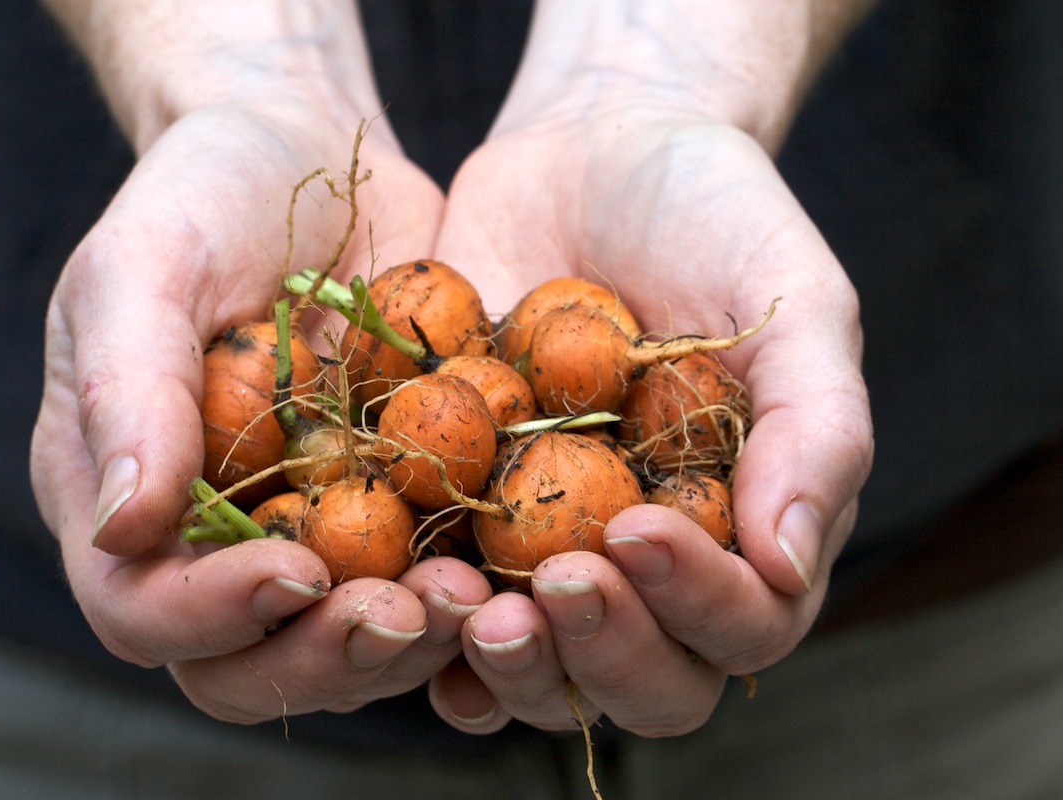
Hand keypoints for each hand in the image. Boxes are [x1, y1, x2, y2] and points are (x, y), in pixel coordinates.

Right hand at [27, 20, 499, 716]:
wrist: (301, 150)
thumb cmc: (200, 198)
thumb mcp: (142, 269)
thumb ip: (130, 392)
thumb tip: (123, 530)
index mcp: (128, 498)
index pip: (144, 610)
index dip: (213, 614)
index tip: (297, 566)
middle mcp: (213, 540)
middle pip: (251, 665)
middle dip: (328, 655)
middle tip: (409, 610)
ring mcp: (310, 531)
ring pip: (347, 649)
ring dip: (412, 642)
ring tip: (476, 592)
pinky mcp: (395, 507)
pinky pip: (426, 586)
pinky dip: (471, 600)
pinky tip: (522, 575)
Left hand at [425, 1, 874, 734]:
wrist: (596, 152)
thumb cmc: (717, 221)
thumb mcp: (795, 304)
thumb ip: (816, 429)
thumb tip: (789, 567)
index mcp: (744, 530)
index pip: (742, 623)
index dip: (695, 605)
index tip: (634, 530)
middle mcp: (649, 565)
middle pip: (643, 680)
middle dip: (598, 651)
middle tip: (553, 584)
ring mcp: (552, 548)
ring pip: (540, 669)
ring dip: (504, 663)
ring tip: (463, 603)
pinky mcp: (463, 515)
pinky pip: (442, 608)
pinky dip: (421, 623)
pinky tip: (390, 594)